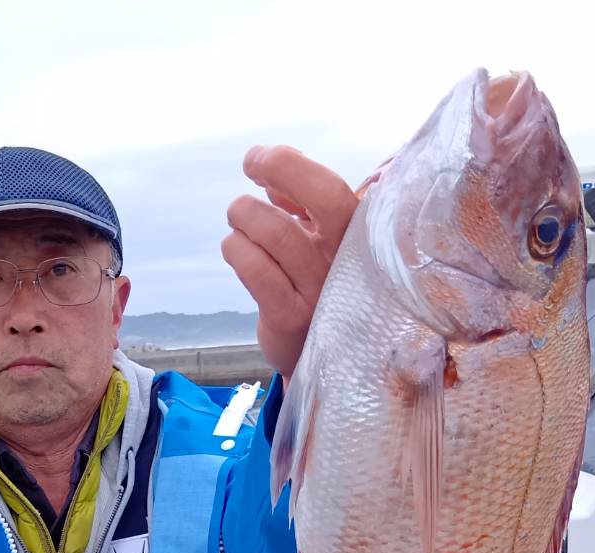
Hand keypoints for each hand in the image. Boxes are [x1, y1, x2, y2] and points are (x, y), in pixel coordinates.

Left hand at [221, 145, 356, 377]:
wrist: (320, 352)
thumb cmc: (318, 282)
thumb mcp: (321, 239)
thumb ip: (303, 204)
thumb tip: (273, 178)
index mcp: (359, 233)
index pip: (331, 188)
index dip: (289, 165)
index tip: (258, 158)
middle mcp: (348, 260)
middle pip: (318, 200)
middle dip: (274, 173)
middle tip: (248, 180)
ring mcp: (322, 289)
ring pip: (276, 233)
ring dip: (244, 217)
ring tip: (237, 221)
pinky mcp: (291, 317)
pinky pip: (257, 272)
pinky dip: (237, 250)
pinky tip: (234, 248)